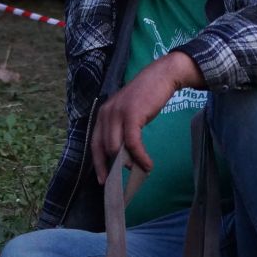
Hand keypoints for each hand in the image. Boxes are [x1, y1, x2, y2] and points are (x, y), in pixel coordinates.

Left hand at [91, 51, 203, 183]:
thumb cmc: (147, 97)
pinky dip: (139, 157)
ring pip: (116, 148)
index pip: (95, 144)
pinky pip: (132, 143)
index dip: (98, 164)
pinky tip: (147, 164)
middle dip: (112, 167)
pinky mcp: (131, 115)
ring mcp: (117, 113)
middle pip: (103, 148)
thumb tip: (123, 158)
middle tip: (124, 180)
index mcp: (104, 114)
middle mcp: (106, 113)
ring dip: (128, 163)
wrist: (162, 76)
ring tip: (141, 169)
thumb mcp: (129, 113)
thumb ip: (122, 131)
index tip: (102, 180)